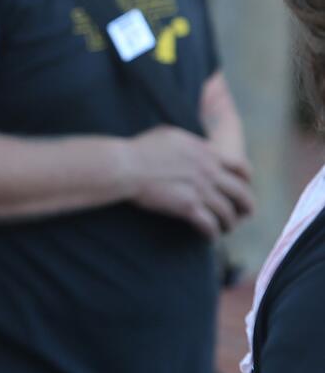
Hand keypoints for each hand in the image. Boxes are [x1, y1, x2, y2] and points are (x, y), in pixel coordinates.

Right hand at [124, 126, 254, 237]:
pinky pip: (210, 225)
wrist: (125, 166)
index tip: (244, 186)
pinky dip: (212, 233)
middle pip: (241, 193)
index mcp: (207, 153)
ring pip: (228, 212)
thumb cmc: (139, 149)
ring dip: (229, 223)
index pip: (240, 167)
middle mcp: (209, 171)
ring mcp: (200, 190)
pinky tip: (209, 237)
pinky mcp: (188, 207)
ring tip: (225, 229)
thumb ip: (190, 142)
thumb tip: (195, 145)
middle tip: (245, 214)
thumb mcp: (170, 135)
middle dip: (247, 206)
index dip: (246, 180)